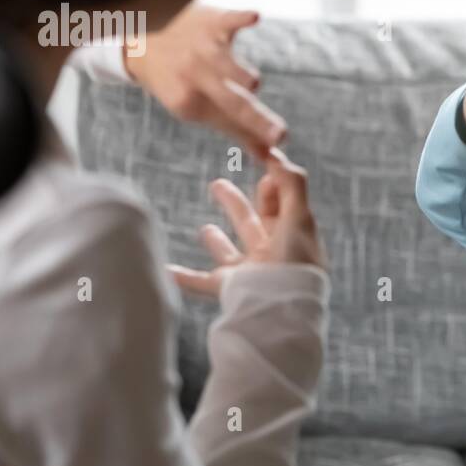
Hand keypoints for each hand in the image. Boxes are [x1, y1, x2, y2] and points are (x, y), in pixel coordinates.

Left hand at [125, 3, 286, 158]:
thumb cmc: (182, 82)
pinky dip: (241, 19)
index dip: (261, 130)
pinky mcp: (212, 21)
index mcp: (190, 105)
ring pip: (240, 72)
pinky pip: (230, 20)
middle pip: (235, 104)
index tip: (280, 140)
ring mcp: (203, 49)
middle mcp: (194, 78)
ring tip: (247, 81)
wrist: (141, 38)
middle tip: (280, 135)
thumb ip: (241, 133)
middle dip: (258, 121)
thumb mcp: (201, 110)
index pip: (234, 120)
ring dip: (247, 79)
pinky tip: (254, 18)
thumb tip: (272, 158)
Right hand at [168, 147, 325, 297]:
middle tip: (217, 184)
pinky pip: (201, 282)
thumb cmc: (295, 262)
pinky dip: (183, 277)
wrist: (283, 310)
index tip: (261, 171)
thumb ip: (292, 184)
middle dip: (236, 204)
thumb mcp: (299, 217)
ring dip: (217, 242)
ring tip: (204, 230)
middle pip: (251, 224)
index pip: (280, 208)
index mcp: (292, 238)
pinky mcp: (229, 290)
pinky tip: (165, 269)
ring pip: (229, 254)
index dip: (271, 189)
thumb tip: (277, 155)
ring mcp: (250, 273)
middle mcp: (271, 255)